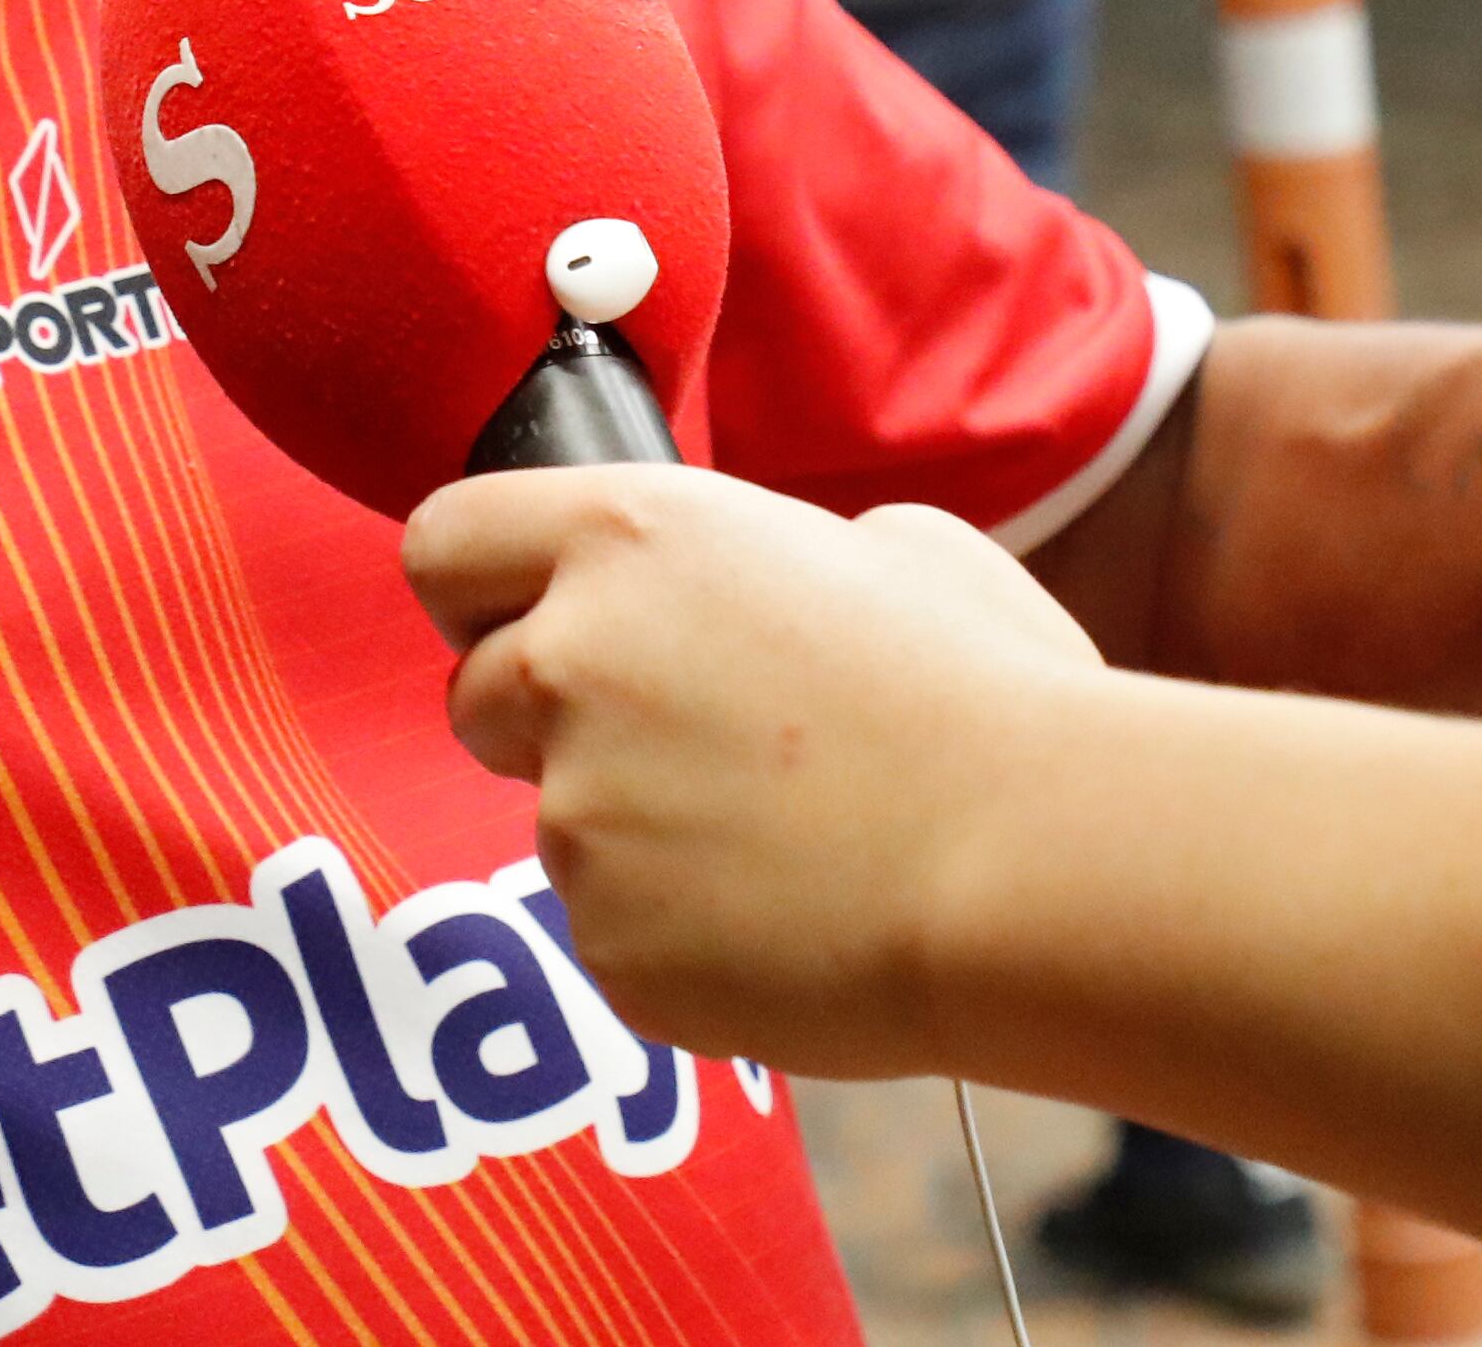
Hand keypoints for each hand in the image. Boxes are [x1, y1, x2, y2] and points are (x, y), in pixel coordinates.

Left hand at [404, 465, 1102, 1073]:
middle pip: (478, 694)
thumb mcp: (897, 547)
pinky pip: (615, 931)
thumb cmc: (992, 695)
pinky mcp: (607, 942)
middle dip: (550, 724)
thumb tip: (755, 587)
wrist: (1036, 869)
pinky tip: (788, 916)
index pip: (445, 542)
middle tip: (681, 749)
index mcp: (628, 538)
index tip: (523, 619)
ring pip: (558, 824)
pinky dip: (679, 930)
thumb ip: (769, 552)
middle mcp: (569, 663)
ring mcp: (576, 813)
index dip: (479, 589)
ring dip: (633, 833)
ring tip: (780, 841)